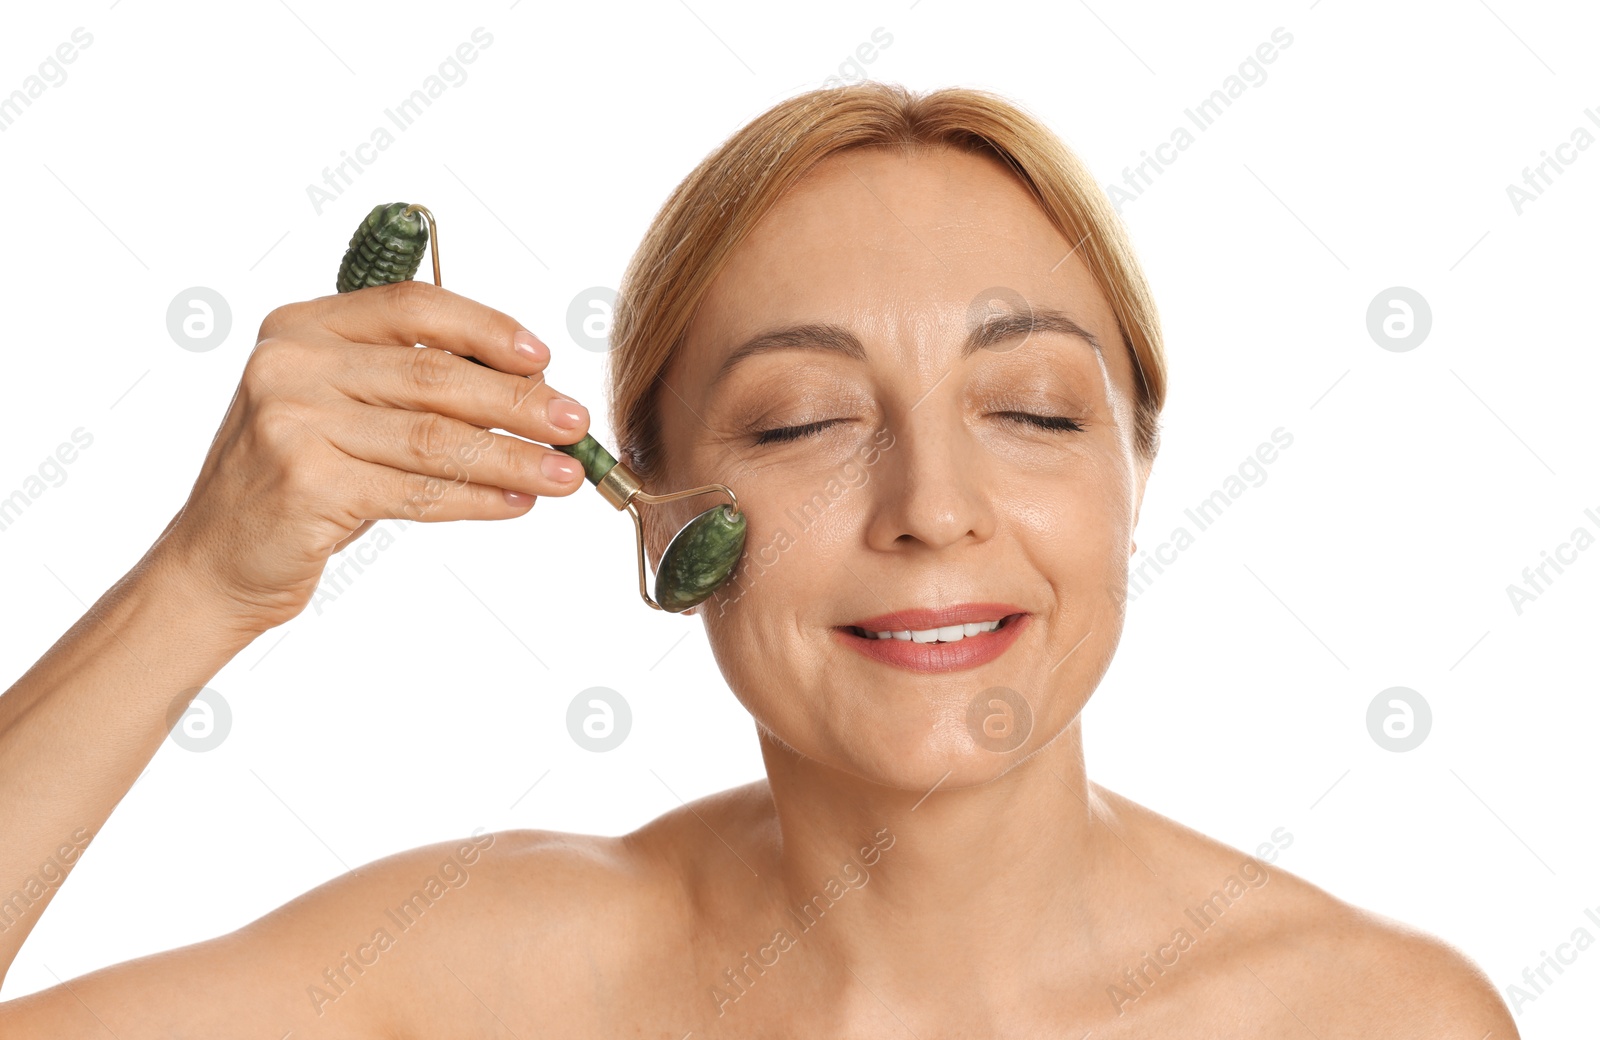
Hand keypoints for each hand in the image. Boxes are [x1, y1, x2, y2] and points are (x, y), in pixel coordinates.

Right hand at [148, 280, 591, 635]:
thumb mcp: (342, 411)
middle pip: (434, 376)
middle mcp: (291, 364)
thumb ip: (412, 388)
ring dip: (512, 457)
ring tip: (565, 475)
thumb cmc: (297, 482)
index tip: (542, 357)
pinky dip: (476, 498)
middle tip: (575, 423)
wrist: (216, 560)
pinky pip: (417, 489)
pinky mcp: (305, 483)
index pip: (413, 307)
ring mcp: (292, 422)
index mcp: (303, 326)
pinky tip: (517, 503)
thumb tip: (528, 388)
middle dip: (518, 402)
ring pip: (435, 437)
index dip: (486, 329)